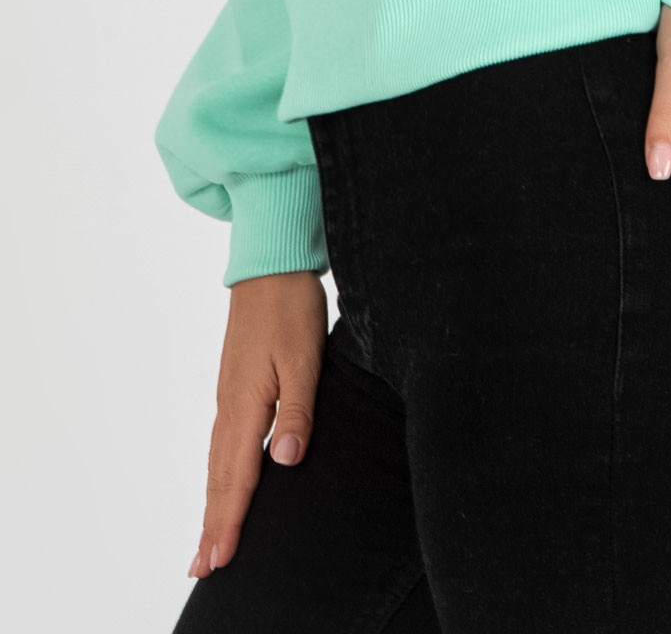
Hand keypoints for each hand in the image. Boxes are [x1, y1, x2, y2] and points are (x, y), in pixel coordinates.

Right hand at [186, 268, 327, 579]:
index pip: (237, 476)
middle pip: (218, 478)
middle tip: (202, 569)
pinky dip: (219, 474)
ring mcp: (230, 396)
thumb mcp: (304, 357)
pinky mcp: (236, 386)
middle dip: (212, 525)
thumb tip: (284, 462)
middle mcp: (231, 406)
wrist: (270, 264)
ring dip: (213, 504)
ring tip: (207, 541)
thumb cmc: (291, 307)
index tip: (220, 559)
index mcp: (247, 404)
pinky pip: (222, 443)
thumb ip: (297, 411)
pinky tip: (222, 483)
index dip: (230, 521)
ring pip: (217, 462)